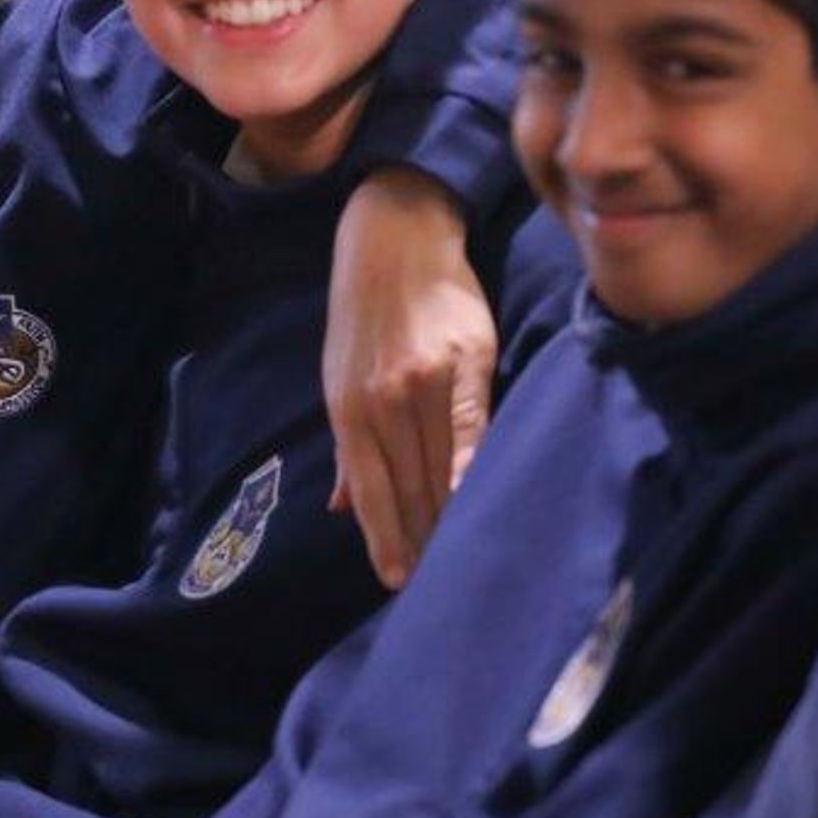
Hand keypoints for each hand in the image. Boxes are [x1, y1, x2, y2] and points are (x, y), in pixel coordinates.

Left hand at [322, 167, 497, 589]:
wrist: (396, 235)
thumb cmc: (366, 313)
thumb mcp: (340, 375)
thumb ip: (347, 445)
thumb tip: (340, 508)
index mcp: (347, 406)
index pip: (368, 488)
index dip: (382, 536)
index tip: (395, 580)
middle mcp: (381, 399)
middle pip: (407, 486)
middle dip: (420, 536)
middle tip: (436, 582)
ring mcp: (422, 380)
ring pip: (440, 464)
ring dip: (449, 514)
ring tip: (460, 555)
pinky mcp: (466, 362)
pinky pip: (472, 428)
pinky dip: (473, 467)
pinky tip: (478, 502)